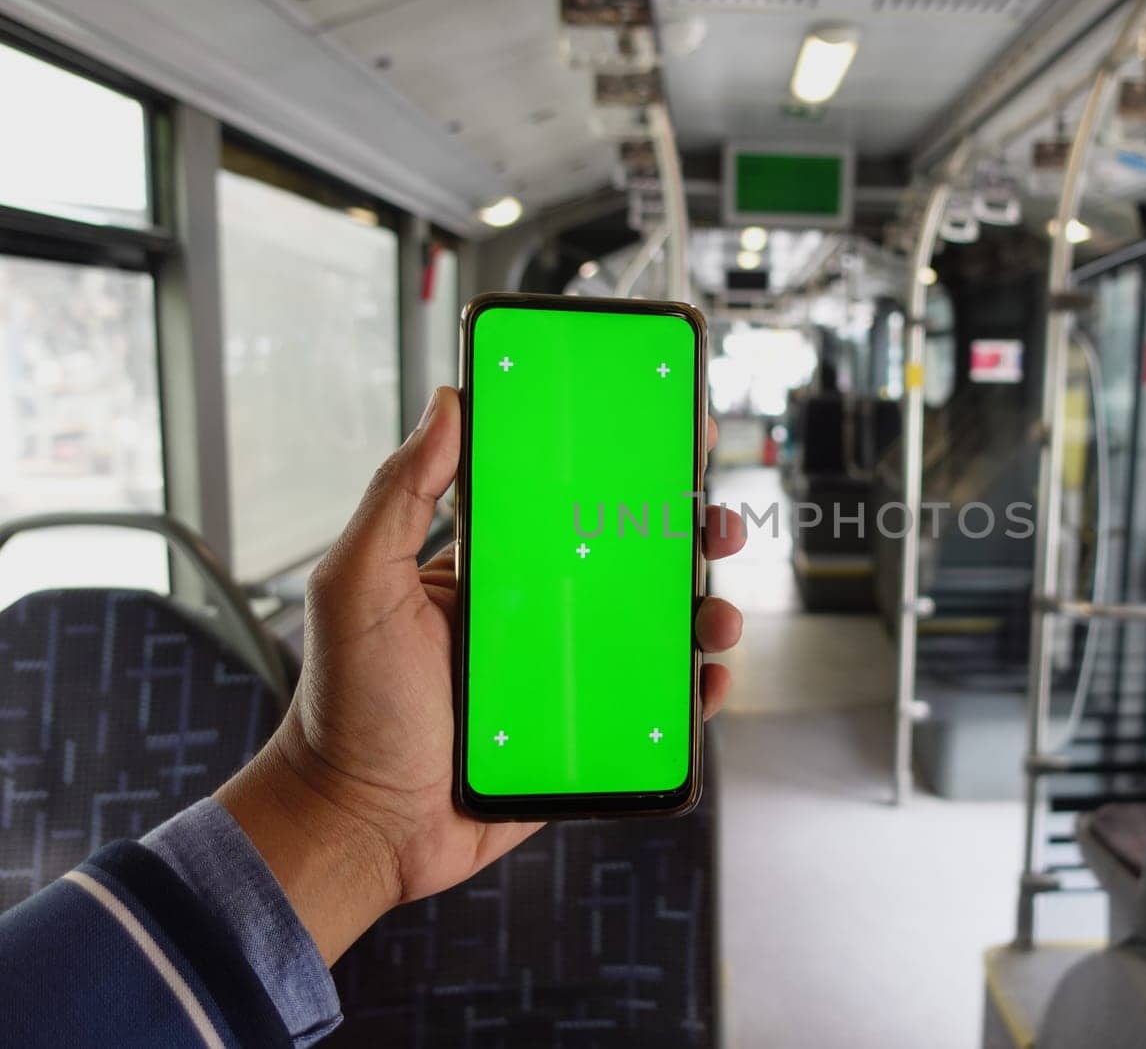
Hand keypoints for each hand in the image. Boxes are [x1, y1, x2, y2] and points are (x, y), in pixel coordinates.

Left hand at [217, 386, 745, 963]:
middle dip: (687, 535)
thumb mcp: (359, 584)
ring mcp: (568, 676)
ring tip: (718, 616)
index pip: (570, 502)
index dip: (624, 469)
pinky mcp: (587, 737)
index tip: (669, 435)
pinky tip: (709, 681)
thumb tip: (448, 402)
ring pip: (657, 633)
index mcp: (494, 569)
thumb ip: (399, 493)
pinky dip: (696, 693)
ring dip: (705, 613)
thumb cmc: (346, 705)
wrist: (359, 825)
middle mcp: (539, 615)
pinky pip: (657, 709)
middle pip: (633, 562)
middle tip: (716, 523)